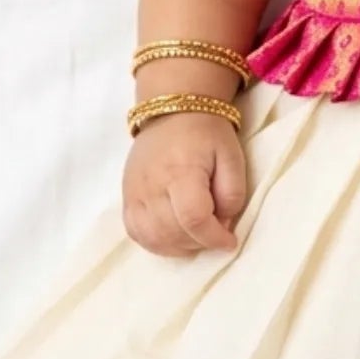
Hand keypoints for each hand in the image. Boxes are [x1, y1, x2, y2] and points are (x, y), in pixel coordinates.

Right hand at [122, 112, 248, 256]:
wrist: (172, 111)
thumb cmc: (207, 133)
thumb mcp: (232, 157)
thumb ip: (232, 193)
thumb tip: (222, 224)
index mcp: (181, 171)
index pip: (193, 218)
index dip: (214, 237)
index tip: (230, 240)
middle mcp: (152, 185)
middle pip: (172, 233)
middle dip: (200, 242)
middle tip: (215, 231)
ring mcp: (134, 192)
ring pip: (153, 238)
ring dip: (180, 247)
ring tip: (197, 234)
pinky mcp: (126, 197)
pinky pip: (136, 233)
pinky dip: (157, 243)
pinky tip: (176, 237)